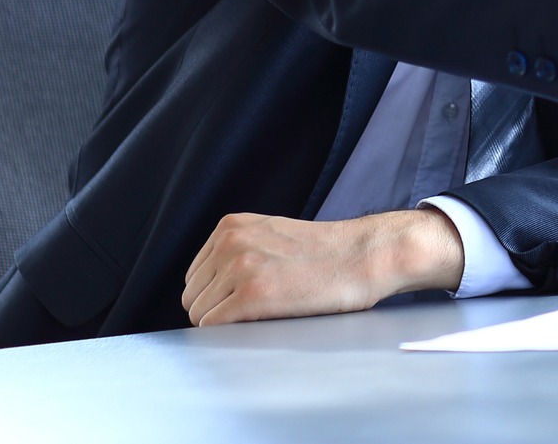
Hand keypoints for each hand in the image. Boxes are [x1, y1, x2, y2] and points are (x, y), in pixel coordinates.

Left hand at [181, 208, 464, 326]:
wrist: (364, 256)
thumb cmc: (326, 253)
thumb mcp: (271, 235)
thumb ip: (237, 250)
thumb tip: (207, 289)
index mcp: (231, 226)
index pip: (194, 276)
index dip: (215, 295)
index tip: (243, 299)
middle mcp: (230, 242)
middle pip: (193, 296)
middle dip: (217, 309)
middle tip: (256, 310)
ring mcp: (240, 266)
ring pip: (200, 314)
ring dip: (227, 322)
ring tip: (264, 312)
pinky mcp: (251, 294)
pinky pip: (214, 326)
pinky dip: (232, 332)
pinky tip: (262, 321)